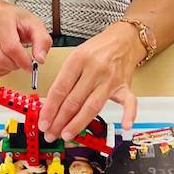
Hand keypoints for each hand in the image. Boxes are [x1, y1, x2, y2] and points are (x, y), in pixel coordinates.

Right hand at [0, 0, 51, 76]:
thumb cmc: (16, 20)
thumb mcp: (35, 24)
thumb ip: (42, 41)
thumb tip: (40, 59)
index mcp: (2, 17)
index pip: (11, 46)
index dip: (23, 60)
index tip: (31, 65)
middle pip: (0, 58)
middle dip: (15, 64)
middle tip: (23, 61)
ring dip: (8, 67)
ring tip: (13, 57)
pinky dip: (0, 68)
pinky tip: (4, 58)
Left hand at [40, 22, 140, 141]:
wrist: (123, 39)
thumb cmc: (97, 49)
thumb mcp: (76, 55)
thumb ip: (66, 79)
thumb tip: (52, 106)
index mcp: (78, 59)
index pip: (60, 89)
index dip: (50, 109)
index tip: (43, 123)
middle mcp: (94, 69)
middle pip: (74, 101)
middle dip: (60, 121)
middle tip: (50, 134)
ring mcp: (111, 79)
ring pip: (93, 106)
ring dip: (78, 124)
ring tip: (66, 135)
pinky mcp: (125, 86)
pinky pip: (129, 102)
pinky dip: (129, 115)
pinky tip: (125, 127)